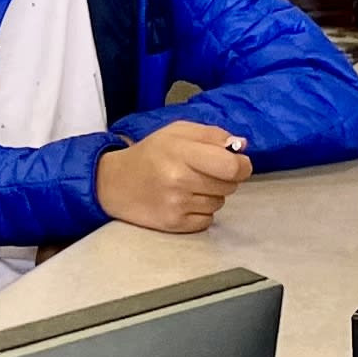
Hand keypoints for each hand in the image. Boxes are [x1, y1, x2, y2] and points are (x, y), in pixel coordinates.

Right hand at [96, 119, 253, 233]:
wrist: (114, 183)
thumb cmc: (151, 153)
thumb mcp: (177, 132)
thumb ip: (212, 135)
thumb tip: (242, 146)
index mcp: (181, 152)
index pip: (233, 166)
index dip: (242, 164)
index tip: (237, 162)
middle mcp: (179, 180)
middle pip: (230, 185)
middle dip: (225, 178)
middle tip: (204, 171)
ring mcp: (177, 205)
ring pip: (220, 202)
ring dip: (212, 194)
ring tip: (189, 185)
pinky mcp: (175, 224)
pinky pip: (208, 219)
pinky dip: (202, 211)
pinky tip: (184, 201)